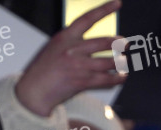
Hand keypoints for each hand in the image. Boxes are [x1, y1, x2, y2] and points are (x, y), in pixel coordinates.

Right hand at [15, 0, 124, 116]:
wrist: (35, 89)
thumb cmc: (44, 69)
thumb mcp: (55, 47)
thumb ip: (73, 42)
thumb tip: (94, 43)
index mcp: (65, 37)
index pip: (87, 18)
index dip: (104, 10)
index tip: (117, 4)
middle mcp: (73, 49)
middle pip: (104, 42)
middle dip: (119, 43)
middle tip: (126, 43)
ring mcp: (79, 65)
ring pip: (109, 61)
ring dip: (121, 62)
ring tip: (125, 62)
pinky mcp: (84, 81)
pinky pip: (107, 79)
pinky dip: (117, 78)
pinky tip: (122, 77)